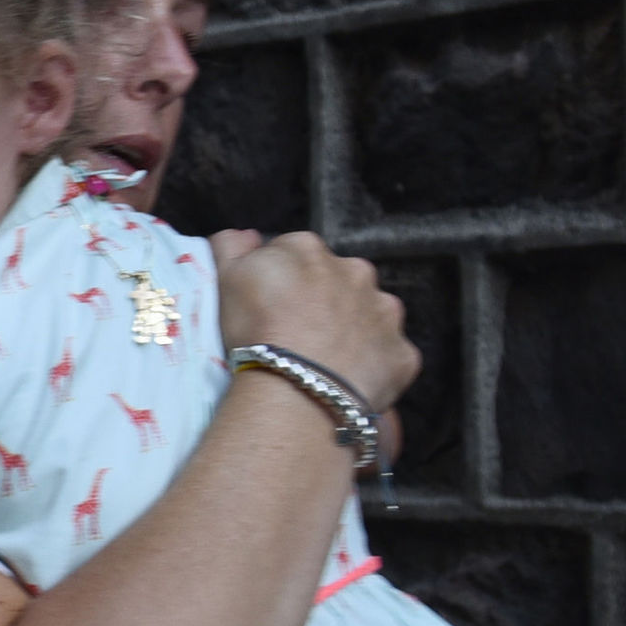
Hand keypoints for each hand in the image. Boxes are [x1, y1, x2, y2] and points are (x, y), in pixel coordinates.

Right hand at [211, 229, 418, 413]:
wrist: (297, 390)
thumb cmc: (256, 332)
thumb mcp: (225, 280)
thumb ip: (230, 248)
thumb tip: (245, 236)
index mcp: (308, 250)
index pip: (293, 254)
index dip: (281, 280)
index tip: (269, 305)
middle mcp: (354, 271)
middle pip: (336, 279)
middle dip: (323, 299)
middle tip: (297, 332)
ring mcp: (382, 311)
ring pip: (368, 313)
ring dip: (352, 328)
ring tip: (323, 358)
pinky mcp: (401, 351)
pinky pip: (387, 354)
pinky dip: (371, 364)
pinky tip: (347, 379)